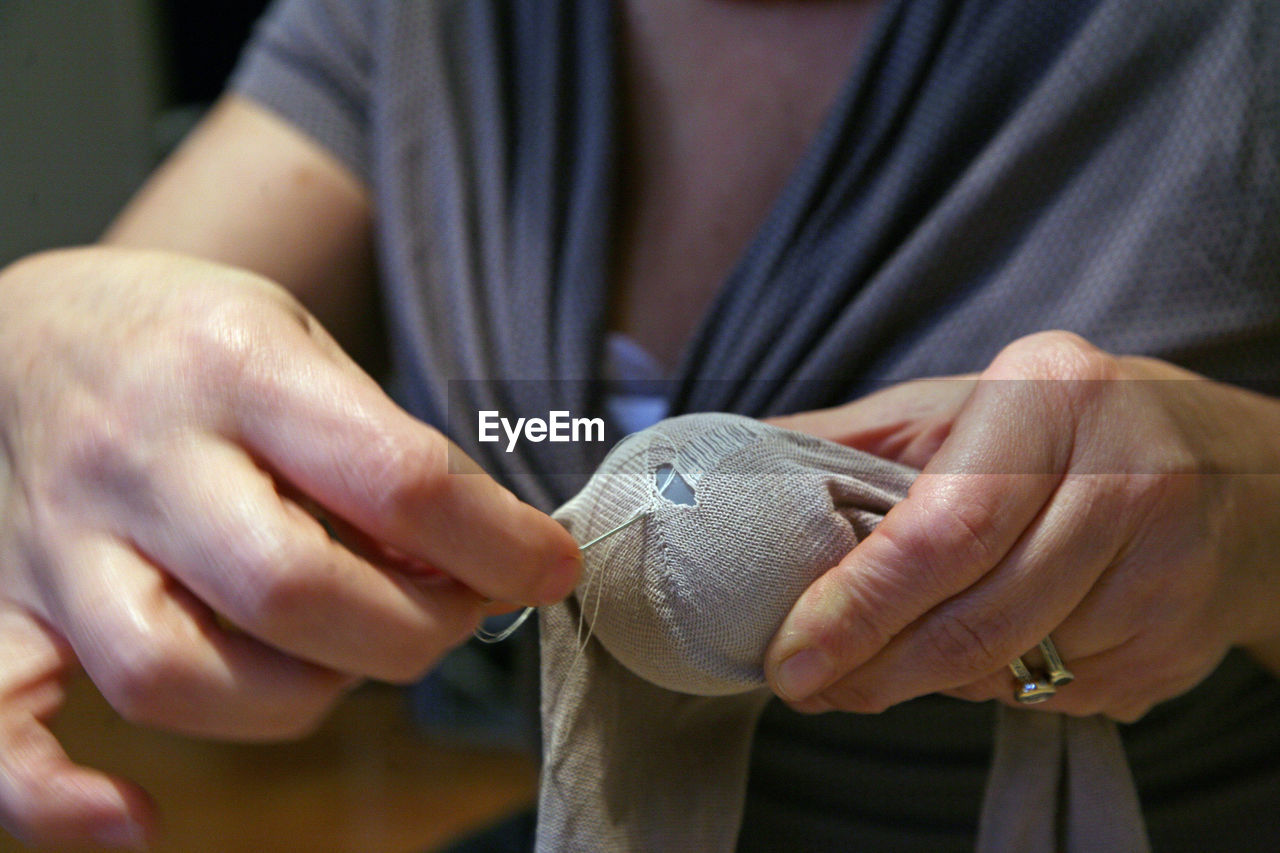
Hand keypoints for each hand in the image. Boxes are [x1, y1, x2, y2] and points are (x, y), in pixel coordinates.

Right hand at [0, 247, 579, 846]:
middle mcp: (139, 454)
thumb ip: (381, 452)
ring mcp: (59, 540)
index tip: (549, 568)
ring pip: (172, 673)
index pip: (396, 477)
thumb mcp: (304, 344)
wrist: (31, 326)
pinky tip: (136, 820)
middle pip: (291, 588)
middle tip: (451, 610)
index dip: (498, 544)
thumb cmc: (194, 340)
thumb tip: (478, 561)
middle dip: (411, 628)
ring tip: (345, 655)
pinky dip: (59, 798)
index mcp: (237, 367)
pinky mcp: (4, 604)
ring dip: (296, 696)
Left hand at [764, 331, 1279, 721]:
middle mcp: (1126, 479)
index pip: (944, 528)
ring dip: (928, 682)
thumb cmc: (1059, 430)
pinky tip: (977, 653)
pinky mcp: (1182, 643)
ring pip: (1014, 670)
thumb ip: (848, 441)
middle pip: (978, 617)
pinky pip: (1058, 697)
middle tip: (807, 686)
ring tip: (877, 663)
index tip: (790, 656)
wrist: (1235, 475)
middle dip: (874, 668)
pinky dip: (997, 689)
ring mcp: (1167, 570)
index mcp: (1054, 398)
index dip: (858, 606)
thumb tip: (728, 475)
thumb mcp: (959, 407)